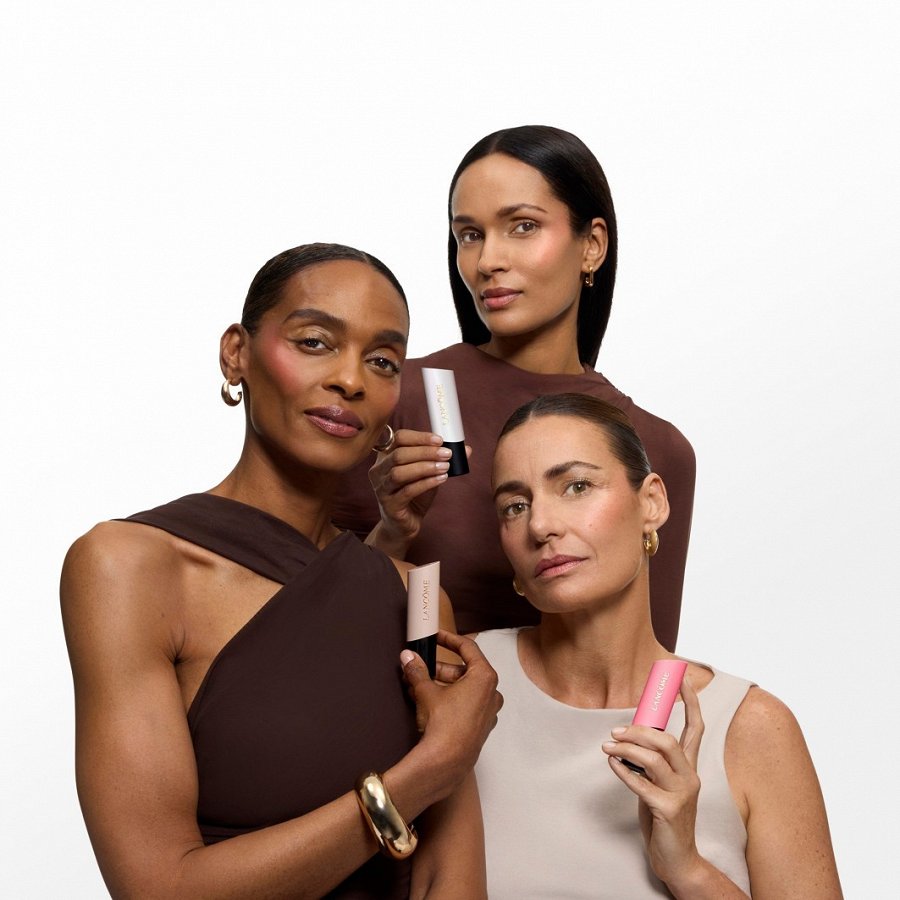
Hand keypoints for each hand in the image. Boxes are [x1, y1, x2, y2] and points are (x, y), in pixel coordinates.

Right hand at [368, 429, 464, 552]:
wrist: (404, 524)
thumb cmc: (414, 495)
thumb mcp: (428, 473)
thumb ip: (442, 460)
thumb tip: (465, 449)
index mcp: (386, 456)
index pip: (398, 438)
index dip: (419, 437)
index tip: (440, 440)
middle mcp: (379, 470)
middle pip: (399, 454)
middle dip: (426, 452)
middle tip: (447, 454)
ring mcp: (381, 488)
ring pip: (399, 472)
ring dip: (425, 467)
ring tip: (445, 467)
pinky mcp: (389, 505)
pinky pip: (407, 491)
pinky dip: (426, 483)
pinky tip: (440, 479)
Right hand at [400, 630, 501, 796]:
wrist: (446, 762)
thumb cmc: (444, 724)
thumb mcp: (426, 691)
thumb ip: (417, 671)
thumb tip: (408, 658)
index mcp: (485, 677)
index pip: (468, 648)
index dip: (449, 639)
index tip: (436, 637)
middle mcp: (492, 693)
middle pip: (465, 670)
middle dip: (440, 668)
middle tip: (421, 666)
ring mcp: (489, 712)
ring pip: (464, 689)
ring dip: (442, 685)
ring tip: (419, 686)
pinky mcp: (481, 727)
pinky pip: (466, 705)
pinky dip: (450, 700)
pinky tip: (429, 704)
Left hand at [602, 676, 705, 886]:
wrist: (678, 861)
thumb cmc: (664, 819)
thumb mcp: (659, 785)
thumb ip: (652, 762)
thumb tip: (629, 737)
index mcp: (689, 768)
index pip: (696, 728)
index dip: (691, 702)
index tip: (682, 678)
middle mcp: (690, 777)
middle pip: (669, 741)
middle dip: (640, 730)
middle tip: (615, 732)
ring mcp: (681, 795)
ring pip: (655, 759)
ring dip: (627, 749)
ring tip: (608, 748)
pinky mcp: (668, 811)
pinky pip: (642, 784)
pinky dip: (623, 771)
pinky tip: (612, 764)